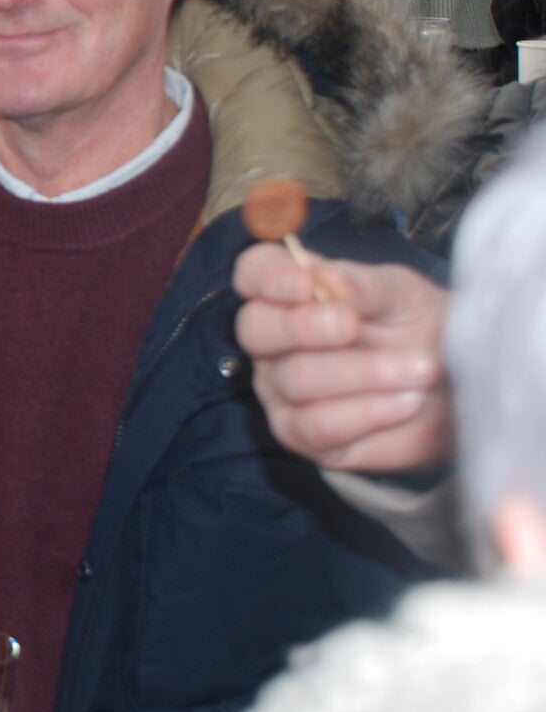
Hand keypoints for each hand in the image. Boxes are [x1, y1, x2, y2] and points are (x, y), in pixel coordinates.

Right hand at [232, 243, 451, 471]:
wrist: (459, 389)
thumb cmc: (421, 329)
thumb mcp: (404, 294)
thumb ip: (363, 285)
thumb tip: (326, 283)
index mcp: (289, 294)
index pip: (252, 274)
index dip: (269, 276)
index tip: (307, 284)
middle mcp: (273, 344)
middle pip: (255, 329)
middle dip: (305, 326)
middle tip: (353, 327)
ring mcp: (281, 393)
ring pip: (295, 380)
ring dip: (364, 373)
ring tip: (420, 370)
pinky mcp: (304, 438)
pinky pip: (319, 426)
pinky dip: (369, 412)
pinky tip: (407, 402)